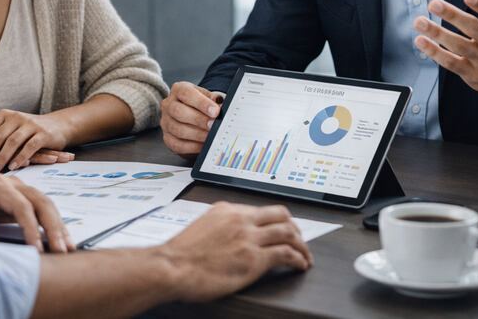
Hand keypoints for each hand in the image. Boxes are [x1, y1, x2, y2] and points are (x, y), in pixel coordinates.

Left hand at [0, 110, 72, 172]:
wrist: (58, 125)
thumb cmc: (29, 130)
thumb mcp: (10, 127)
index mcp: (6, 115)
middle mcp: (17, 117)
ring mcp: (31, 124)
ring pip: (12, 142)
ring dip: (1, 158)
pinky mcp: (43, 134)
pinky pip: (29, 147)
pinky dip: (20, 157)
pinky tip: (13, 167)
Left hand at [0, 171, 73, 252]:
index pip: (21, 206)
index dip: (31, 227)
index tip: (36, 249)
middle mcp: (12, 184)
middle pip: (41, 201)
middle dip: (54, 226)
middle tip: (62, 250)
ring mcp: (19, 189)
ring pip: (46, 204)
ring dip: (58, 225)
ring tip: (68, 248)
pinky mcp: (22, 198)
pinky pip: (42, 208)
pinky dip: (53, 223)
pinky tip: (61, 238)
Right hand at [160, 82, 222, 158]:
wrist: (195, 118)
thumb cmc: (202, 106)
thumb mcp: (209, 98)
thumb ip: (214, 100)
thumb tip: (221, 105)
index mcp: (179, 90)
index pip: (186, 94)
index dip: (201, 103)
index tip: (215, 111)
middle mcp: (168, 104)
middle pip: (179, 111)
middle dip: (198, 119)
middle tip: (213, 125)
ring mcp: (166, 122)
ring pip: (177, 129)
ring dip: (197, 134)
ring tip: (210, 136)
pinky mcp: (167, 138)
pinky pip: (177, 144)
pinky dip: (192, 146)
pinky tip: (203, 145)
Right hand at [162, 202, 311, 301]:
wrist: (172, 267)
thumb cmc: (180, 255)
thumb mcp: (201, 227)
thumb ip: (220, 226)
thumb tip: (229, 235)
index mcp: (227, 209)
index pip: (261, 210)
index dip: (276, 221)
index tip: (281, 229)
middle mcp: (241, 219)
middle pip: (280, 215)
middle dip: (294, 228)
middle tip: (299, 239)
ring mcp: (249, 238)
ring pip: (288, 232)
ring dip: (301, 244)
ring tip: (305, 255)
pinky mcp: (254, 258)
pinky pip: (286, 254)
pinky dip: (298, 259)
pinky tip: (300, 265)